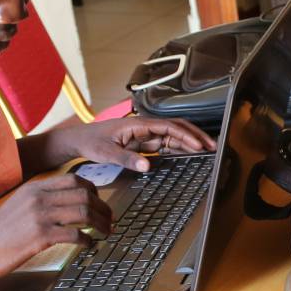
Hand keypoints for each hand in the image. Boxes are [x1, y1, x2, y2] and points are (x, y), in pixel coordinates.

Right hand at [0, 175, 110, 278]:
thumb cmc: (0, 233)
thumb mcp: (19, 205)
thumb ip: (41, 198)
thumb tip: (68, 201)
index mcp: (34, 187)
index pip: (74, 179)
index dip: (93, 190)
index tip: (100, 201)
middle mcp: (38, 198)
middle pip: (84, 194)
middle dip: (103, 207)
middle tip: (110, 219)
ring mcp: (40, 216)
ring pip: (84, 212)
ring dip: (101, 223)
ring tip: (106, 232)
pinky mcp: (41, 236)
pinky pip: (76, 234)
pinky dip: (88, 240)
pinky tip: (89, 244)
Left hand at [52, 116, 215, 172]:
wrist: (78, 140)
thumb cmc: (90, 142)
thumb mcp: (105, 152)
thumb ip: (127, 159)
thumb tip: (147, 166)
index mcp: (137, 124)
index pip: (168, 127)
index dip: (185, 135)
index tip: (198, 145)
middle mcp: (144, 126)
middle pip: (176, 128)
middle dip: (195, 135)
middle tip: (212, 146)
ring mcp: (144, 134)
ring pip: (173, 135)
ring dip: (190, 142)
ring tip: (206, 150)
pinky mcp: (142, 142)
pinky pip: (165, 144)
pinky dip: (179, 148)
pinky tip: (188, 154)